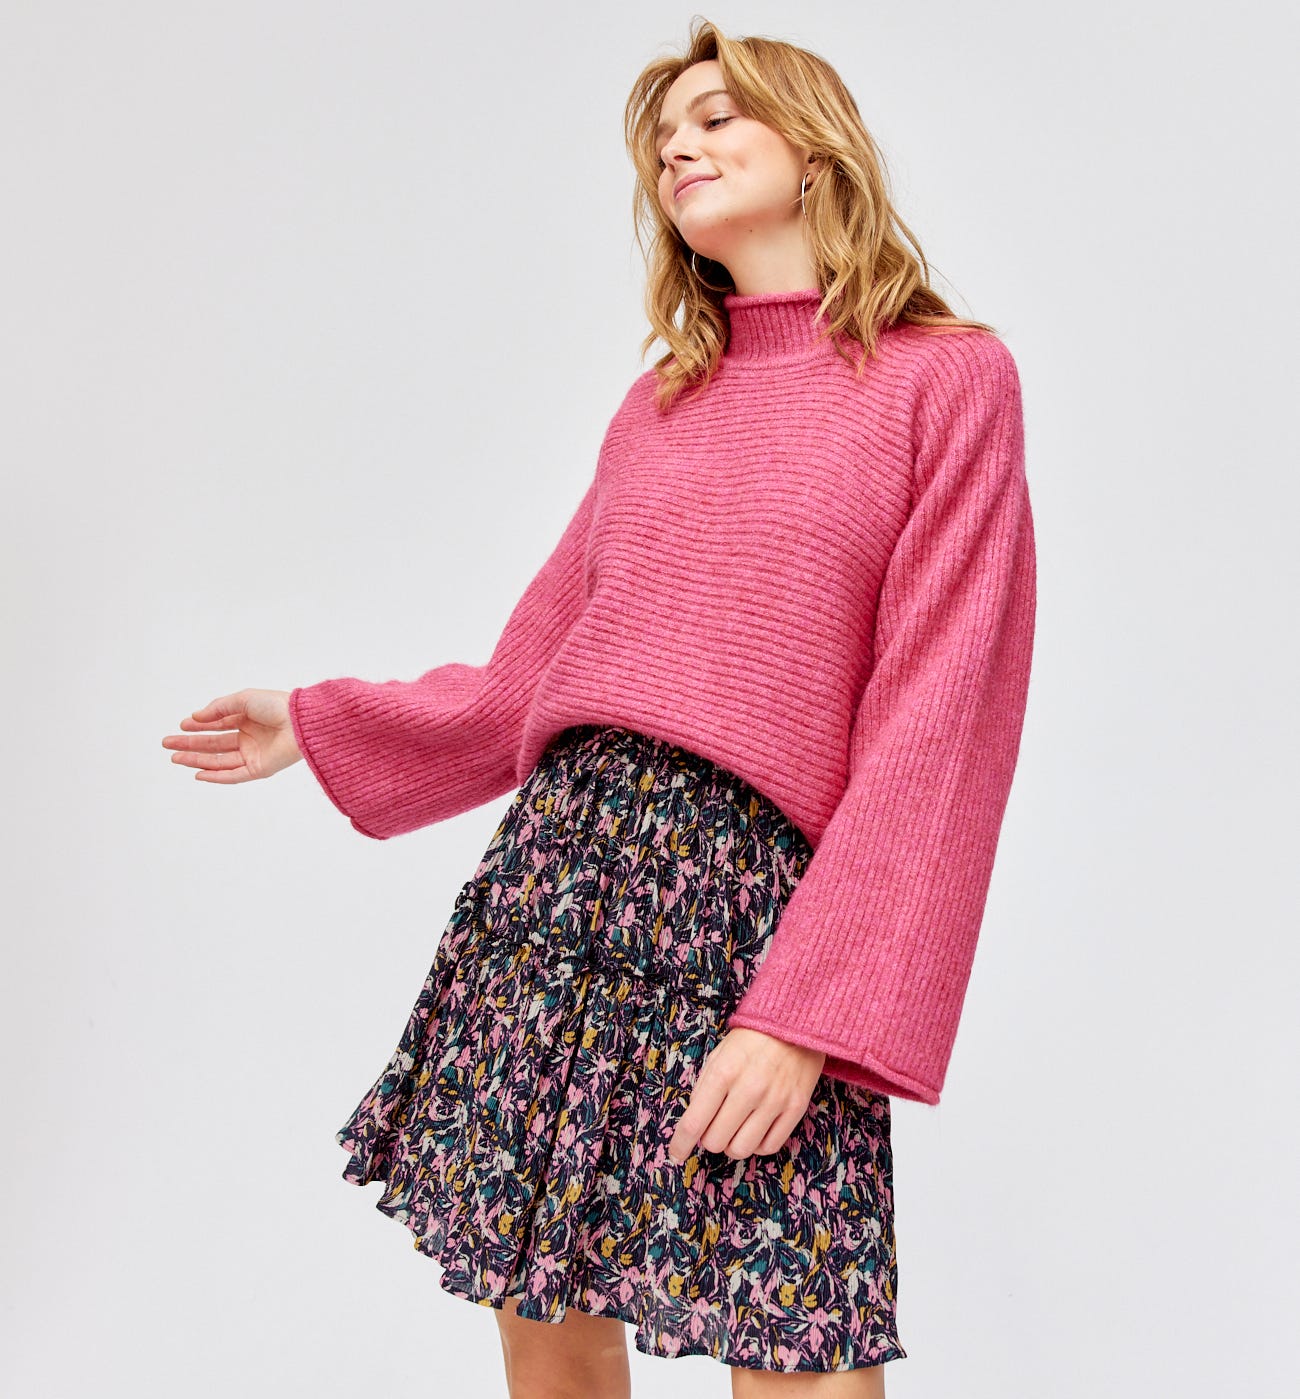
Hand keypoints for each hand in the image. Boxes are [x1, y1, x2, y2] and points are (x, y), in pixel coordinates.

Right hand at [162, 688, 300, 783]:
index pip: (218, 725)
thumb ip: (218, 709)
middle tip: (167, 744)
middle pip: (214, 744)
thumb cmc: (277, 705)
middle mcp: (250, 738)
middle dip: (190, 744)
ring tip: (175, 757)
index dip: (198, 726)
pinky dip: (216, 776)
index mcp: (248, 719)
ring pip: (219, 760)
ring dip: (197, 760)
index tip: (181, 726)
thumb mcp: (243, 700)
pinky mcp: (260, 769)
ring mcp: (254, 755)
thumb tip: (196, 717)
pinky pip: (233, 775)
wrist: (300, 721)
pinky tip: (198, 773)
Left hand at [666, 1026, 825, 1163]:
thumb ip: (703, 1088)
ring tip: (735, 1129)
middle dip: (709, 1138)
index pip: (694, 1122)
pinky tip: (754, 1130)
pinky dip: (757, 1145)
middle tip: (714, 1126)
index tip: (676, 1154)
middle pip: (716, 1141)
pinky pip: (769, 1147)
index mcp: (723, 1073)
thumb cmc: (751, 1039)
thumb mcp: (718, 1055)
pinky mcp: (796, 1108)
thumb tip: (695, 1122)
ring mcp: (774, 1101)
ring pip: (742, 1149)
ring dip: (732, 1145)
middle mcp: (748, 1090)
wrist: (795, 1023)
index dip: (680, 1145)